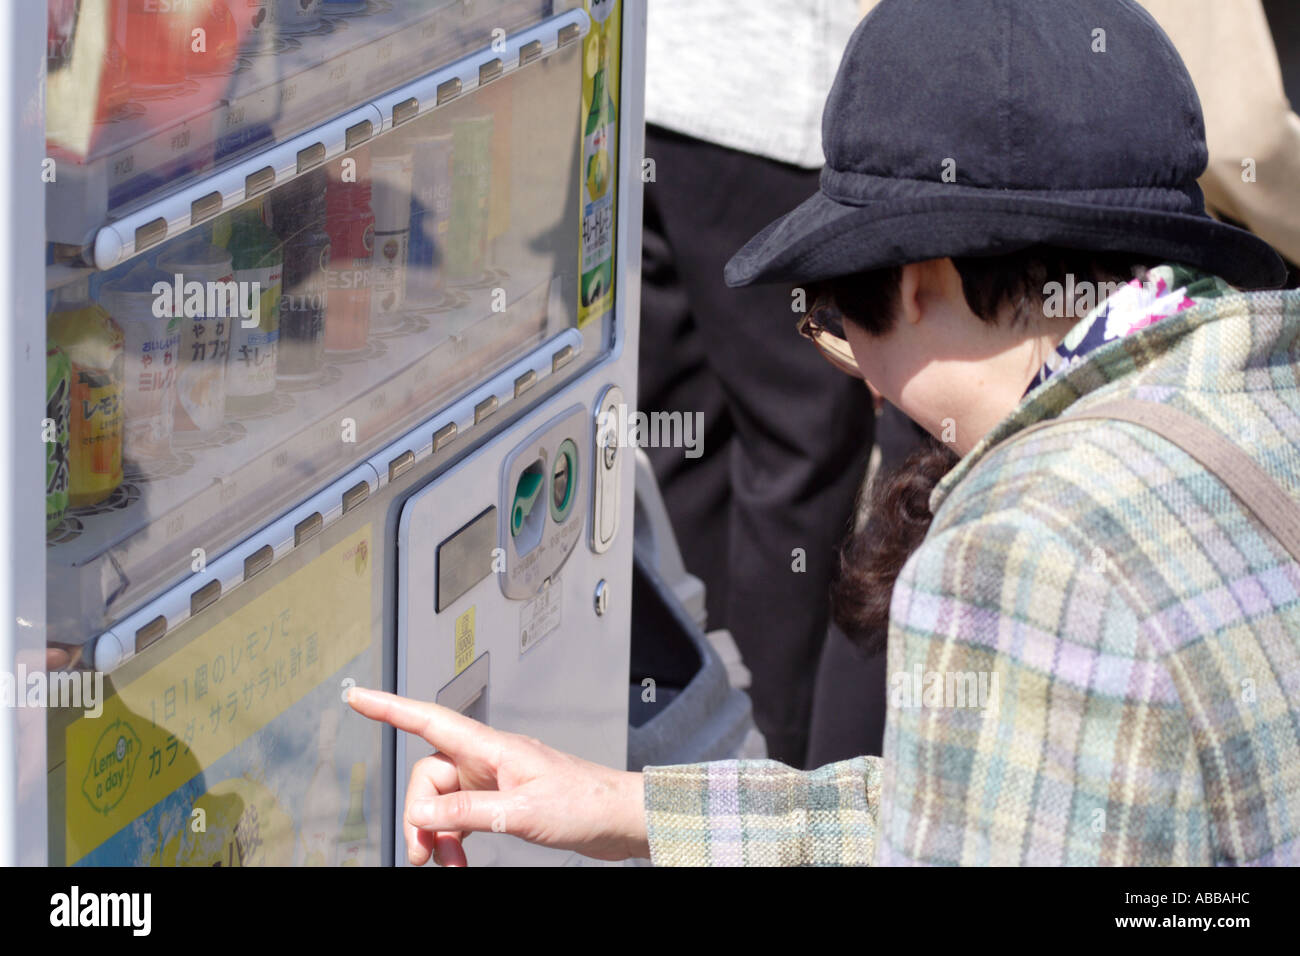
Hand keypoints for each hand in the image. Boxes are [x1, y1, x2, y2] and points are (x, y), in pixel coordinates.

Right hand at [347, 686, 648, 865]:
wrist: (619, 818)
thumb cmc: (585, 801)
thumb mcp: (520, 811)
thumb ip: (467, 812)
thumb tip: (422, 816)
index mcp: (491, 747)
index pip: (429, 720)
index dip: (389, 707)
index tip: (357, 697)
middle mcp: (488, 759)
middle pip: (429, 776)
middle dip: (420, 815)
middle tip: (424, 855)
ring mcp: (494, 780)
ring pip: (443, 801)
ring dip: (438, 834)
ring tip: (448, 864)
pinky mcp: (503, 801)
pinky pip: (462, 816)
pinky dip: (455, 838)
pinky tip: (460, 858)